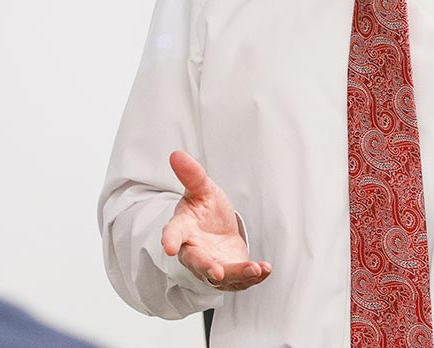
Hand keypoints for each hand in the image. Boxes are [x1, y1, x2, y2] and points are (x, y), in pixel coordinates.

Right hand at [161, 150, 271, 290]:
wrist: (217, 229)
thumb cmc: (204, 210)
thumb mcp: (202, 189)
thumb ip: (192, 175)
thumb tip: (176, 154)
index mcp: (183, 228)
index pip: (174, 233)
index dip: (170, 239)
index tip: (168, 247)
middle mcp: (195, 251)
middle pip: (197, 262)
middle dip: (207, 268)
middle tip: (216, 272)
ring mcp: (212, 265)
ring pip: (221, 276)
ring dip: (238, 274)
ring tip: (255, 269)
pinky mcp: (230, 274)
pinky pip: (240, 280)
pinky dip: (253, 276)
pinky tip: (265, 269)